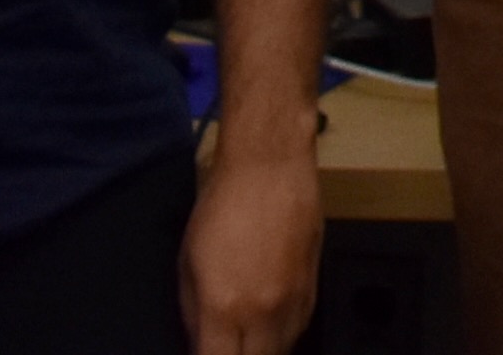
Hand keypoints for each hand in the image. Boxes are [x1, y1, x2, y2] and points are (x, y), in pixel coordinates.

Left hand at [182, 137, 324, 354]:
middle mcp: (263, 313)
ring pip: (281, 352)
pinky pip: (297, 331)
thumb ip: (193, 313)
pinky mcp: (314, 289)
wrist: (271, 166)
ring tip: (244, 338)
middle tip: (225, 345)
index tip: (205, 352)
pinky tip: (266, 324)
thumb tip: (200, 341)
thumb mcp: (187, 262)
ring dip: (260, 350)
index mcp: (224, 307)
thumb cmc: (222, 205)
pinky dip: (280, 336)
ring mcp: (294, 303)